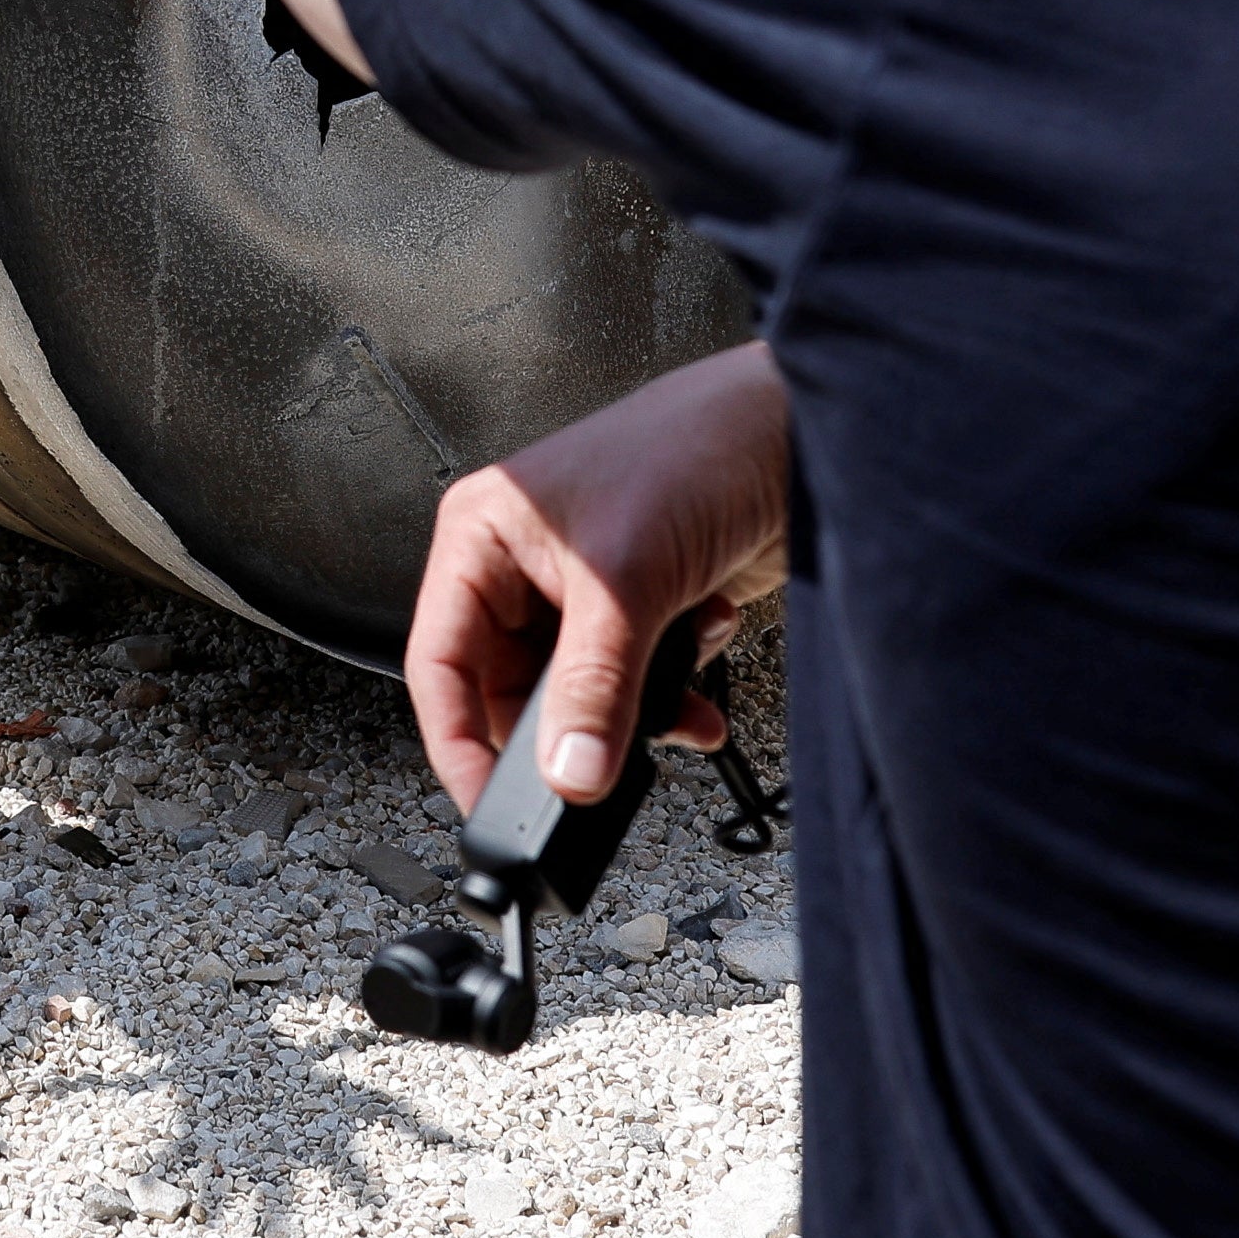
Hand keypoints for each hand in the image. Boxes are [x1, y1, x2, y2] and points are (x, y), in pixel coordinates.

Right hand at [404, 343, 792, 811]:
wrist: (799, 433)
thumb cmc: (694, 447)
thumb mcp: (627, 580)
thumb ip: (595, 689)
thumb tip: (570, 774)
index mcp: (483, 536)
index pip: (440, 662)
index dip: (457, 739)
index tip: (488, 804)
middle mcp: (524, 564)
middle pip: (513, 689)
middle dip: (570, 729)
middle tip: (601, 766)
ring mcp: (585, 591)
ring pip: (581, 698)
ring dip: (633, 713)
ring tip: (674, 706)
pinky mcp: (642, 610)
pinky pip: (635, 687)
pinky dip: (672, 695)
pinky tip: (700, 673)